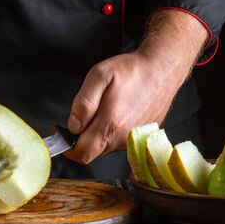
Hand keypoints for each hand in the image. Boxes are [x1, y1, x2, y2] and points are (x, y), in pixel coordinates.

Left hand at [64, 9, 208, 163]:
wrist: (162, 69)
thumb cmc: (130, 71)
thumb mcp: (99, 76)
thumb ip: (83, 104)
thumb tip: (73, 127)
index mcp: (110, 125)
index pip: (82, 154)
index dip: (68, 148)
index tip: (63, 134)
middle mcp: (123, 139)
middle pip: (93, 152)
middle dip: (82, 139)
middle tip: (84, 116)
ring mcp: (133, 140)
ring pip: (105, 147)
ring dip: (98, 134)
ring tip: (105, 109)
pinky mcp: (141, 137)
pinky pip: (119, 142)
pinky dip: (112, 132)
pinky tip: (118, 112)